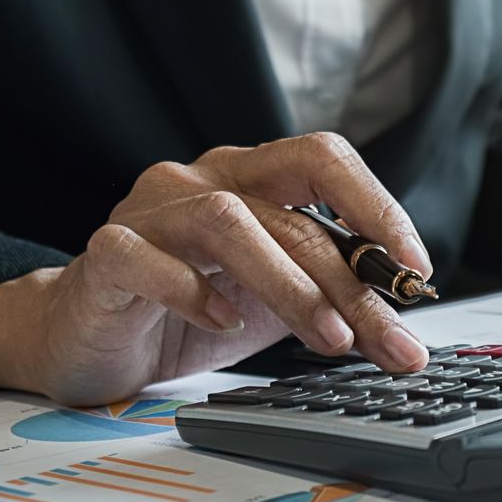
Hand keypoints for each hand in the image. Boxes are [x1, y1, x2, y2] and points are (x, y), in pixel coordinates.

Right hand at [0, 132, 432, 405]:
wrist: (85, 339)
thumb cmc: (186, 313)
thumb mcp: (278, 306)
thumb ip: (335, 304)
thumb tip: (407, 339)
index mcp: (250, 180)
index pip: (323, 160)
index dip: (377, 206)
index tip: (416, 271)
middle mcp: (200, 181)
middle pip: (290, 211)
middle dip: (351, 283)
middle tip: (390, 342)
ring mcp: (149, 213)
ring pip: (228, 223)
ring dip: (291, 285)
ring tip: (328, 339)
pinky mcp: (104, 256)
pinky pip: (146, 259)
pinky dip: (192, 291)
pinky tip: (225, 325)